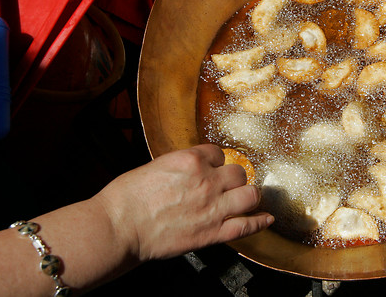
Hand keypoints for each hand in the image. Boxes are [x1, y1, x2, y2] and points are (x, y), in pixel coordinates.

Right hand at [93, 144, 272, 260]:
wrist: (118, 227)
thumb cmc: (127, 197)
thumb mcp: (156, 166)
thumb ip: (181, 167)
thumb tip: (191, 170)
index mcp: (191, 160)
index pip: (218, 153)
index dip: (216, 161)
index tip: (214, 168)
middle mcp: (207, 180)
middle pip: (238, 172)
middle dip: (234, 178)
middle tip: (227, 185)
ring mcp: (213, 207)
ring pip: (250, 195)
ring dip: (249, 196)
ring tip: (247, 198)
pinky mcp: (212, 232)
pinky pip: (246, 225)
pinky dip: (260, 222)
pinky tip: (266, 219)